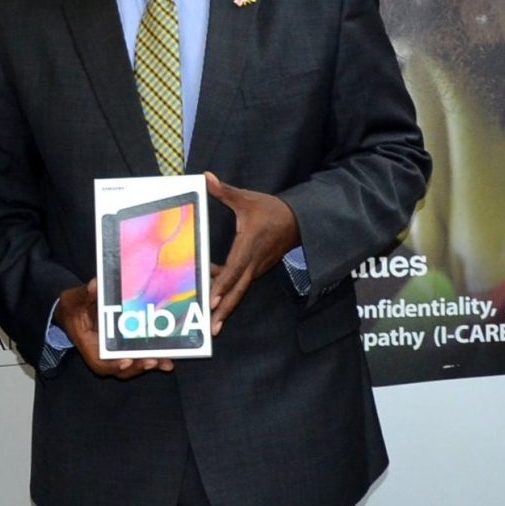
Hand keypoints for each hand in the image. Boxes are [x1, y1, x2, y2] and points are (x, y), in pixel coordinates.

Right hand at [56, 280, 172, 377]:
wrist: (75, 314)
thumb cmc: (74, 308)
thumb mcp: (74, 300)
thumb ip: (84, 294)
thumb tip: (94, 285)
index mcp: (89, 346)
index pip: (100, 362)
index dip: (113, 365)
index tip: (126, 361)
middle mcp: (104, 354)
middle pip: (122, 369)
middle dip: (138, 366)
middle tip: (152, 361)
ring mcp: (117, 354)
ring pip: (134, 366)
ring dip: (150, 365)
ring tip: (165, 363)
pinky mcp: (127, 349)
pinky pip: (141, 357)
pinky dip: (155, 360)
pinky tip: (169, 360)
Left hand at [204, 173, 299, 331]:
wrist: (299, 221)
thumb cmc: (272, 210)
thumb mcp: (247, 198)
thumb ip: (225, 191)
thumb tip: (206, 177)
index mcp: (249, 246)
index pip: (234, 270)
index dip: (223, 286)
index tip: (212, 300)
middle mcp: (253, 262)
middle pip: (237, 291)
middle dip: (224, 310)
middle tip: (211, 328)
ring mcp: (257, 268)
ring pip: (239, 291)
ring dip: (226, 307)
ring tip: (212, 324)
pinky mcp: (258, 270)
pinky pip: (241, 284)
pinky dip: (229, 293)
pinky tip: (213, 296)